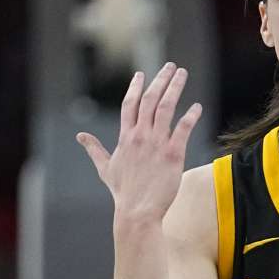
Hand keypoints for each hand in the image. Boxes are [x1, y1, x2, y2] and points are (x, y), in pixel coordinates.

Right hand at [77, 63, 202, 223]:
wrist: (137, 211)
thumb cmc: (122, 192)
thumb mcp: (105, 168)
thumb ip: (94, 149)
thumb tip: (80, 136)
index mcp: (125, 137)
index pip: (129, 104)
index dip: (135, 87)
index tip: (141, 74)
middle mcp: (140, 136)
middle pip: (149, 99)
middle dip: (160, 79)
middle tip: (171, 66)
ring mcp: (157, 144)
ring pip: (166, 108)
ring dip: (175, 88)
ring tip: (182, 74)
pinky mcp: (173, 155)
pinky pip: (183, 128)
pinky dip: (191, 115)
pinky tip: (197, 106)